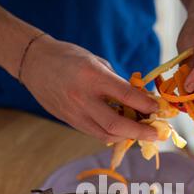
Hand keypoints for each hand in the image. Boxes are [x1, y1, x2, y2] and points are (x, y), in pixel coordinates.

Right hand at [21, 35, 158, 142]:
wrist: (34, 64)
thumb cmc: (69, 57)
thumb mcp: (96, 62)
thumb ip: (116, 82)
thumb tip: (138, 98)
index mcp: (92, 76)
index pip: (126, 96)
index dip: (146, 106)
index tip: (159, 110)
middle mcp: (83, 98)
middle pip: (116, 125)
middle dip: (140, 132)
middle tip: (156, 134)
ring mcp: (75, 113)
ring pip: (106, 134)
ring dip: (127, 136)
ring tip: (141, 132)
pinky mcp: (70, 122)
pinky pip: (95, 133)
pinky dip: (112, 134)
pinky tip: (123, 131)